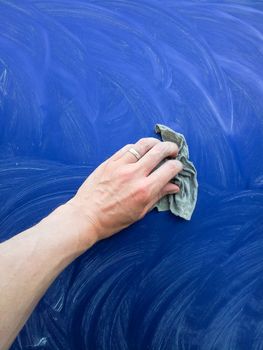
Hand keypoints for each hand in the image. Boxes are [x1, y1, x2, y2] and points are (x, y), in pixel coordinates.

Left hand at [67, 137, 182, 245]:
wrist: (86, 216)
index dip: (177, 166)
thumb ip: (158, 196)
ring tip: (158, 146)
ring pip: (143, 144)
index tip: (177, 166)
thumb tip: (174, 186)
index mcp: (145, 190)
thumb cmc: (113, 220)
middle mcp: (135, 174)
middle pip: (159, 151)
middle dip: (171, 148)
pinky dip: (137, 147)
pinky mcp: (109, 162)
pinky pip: (127, 148)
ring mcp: (121, 166)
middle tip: (173, 150)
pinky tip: (140, 150)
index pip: (169, 169)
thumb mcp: (140, 212)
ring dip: (155, 143)